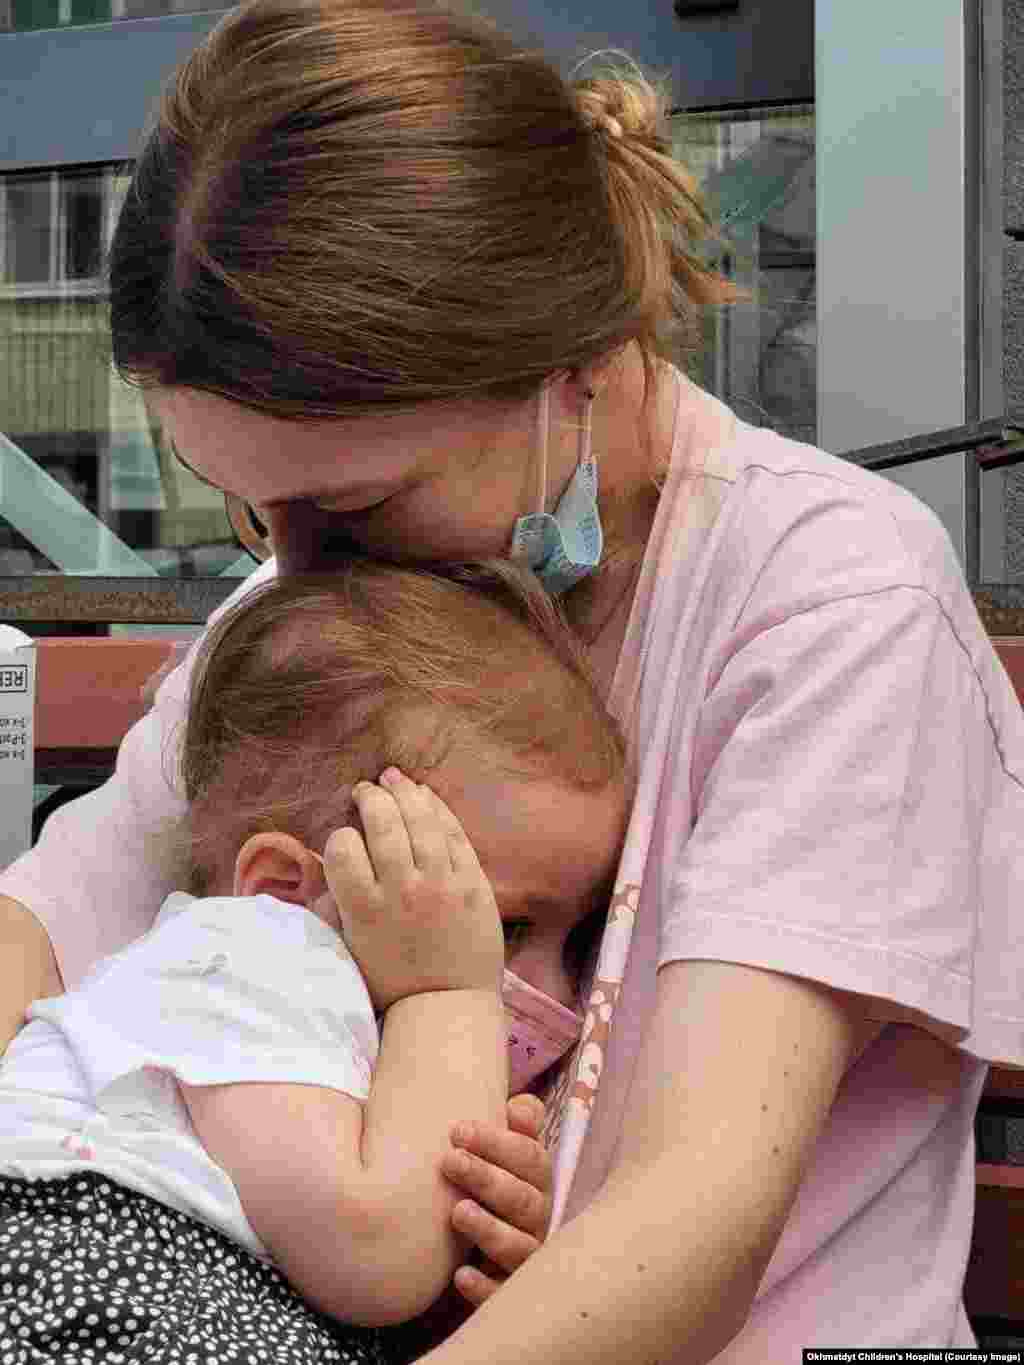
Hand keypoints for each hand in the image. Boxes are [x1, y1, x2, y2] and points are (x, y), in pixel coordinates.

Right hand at [323, 768, 503, 1012]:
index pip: (341, 849)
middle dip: (370, 798)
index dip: (340, 837)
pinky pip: (454, 834)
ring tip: (393, 779)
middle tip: (365, 791)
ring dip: (404, 792)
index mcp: (364, 909)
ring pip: (420, 820)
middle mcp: (402, 890)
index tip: (345, 838)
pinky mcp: (474, 883)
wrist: (449, 1006)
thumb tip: (320, 873)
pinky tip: (426, 795)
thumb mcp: (350, 951)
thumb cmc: (393, 984)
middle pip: (382, 824)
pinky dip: (438, 809)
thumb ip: (334, 909)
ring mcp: (442, 884)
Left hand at [441, 1093, 552, 1307]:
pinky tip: (461, 1275)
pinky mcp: (509, 1290)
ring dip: (489, 1230)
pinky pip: (503, 1293)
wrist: (492, 1239)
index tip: (457, 1130)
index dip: (496, 1142)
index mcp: (539, 1180)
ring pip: (519, 1247)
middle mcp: (539, 1218)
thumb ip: (519, 1123)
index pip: (529, 1157)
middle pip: (523, 1199)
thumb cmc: (497, 1182)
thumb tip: (519, 1109)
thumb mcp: (509, 1149)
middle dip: (487, 1178)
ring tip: (458, 1213)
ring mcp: (528, 1256)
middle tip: (450, 1161)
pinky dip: (485, 1286)